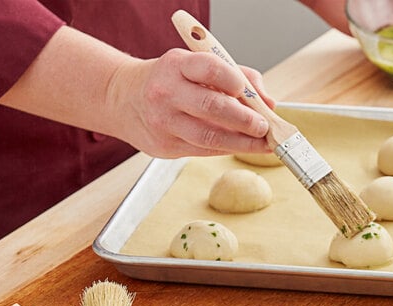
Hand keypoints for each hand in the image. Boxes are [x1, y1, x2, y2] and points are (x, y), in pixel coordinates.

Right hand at [104, 49, 274, 157]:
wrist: (125, 100)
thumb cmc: (169, 81)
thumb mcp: (194, 66)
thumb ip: (235, 77)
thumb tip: (267, 102)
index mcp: (176, 66)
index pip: (209, 69)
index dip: (235, 81)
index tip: (253, 95)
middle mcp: (167, 93)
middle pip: (212, 107)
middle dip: (244, 120)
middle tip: (263, 127)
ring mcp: (164, 123)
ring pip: (208, 137)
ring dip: (240, 143)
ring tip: (261, 144)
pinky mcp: (165, 147)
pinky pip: (202, 151)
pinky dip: (226, 149)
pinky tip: (240, 147)